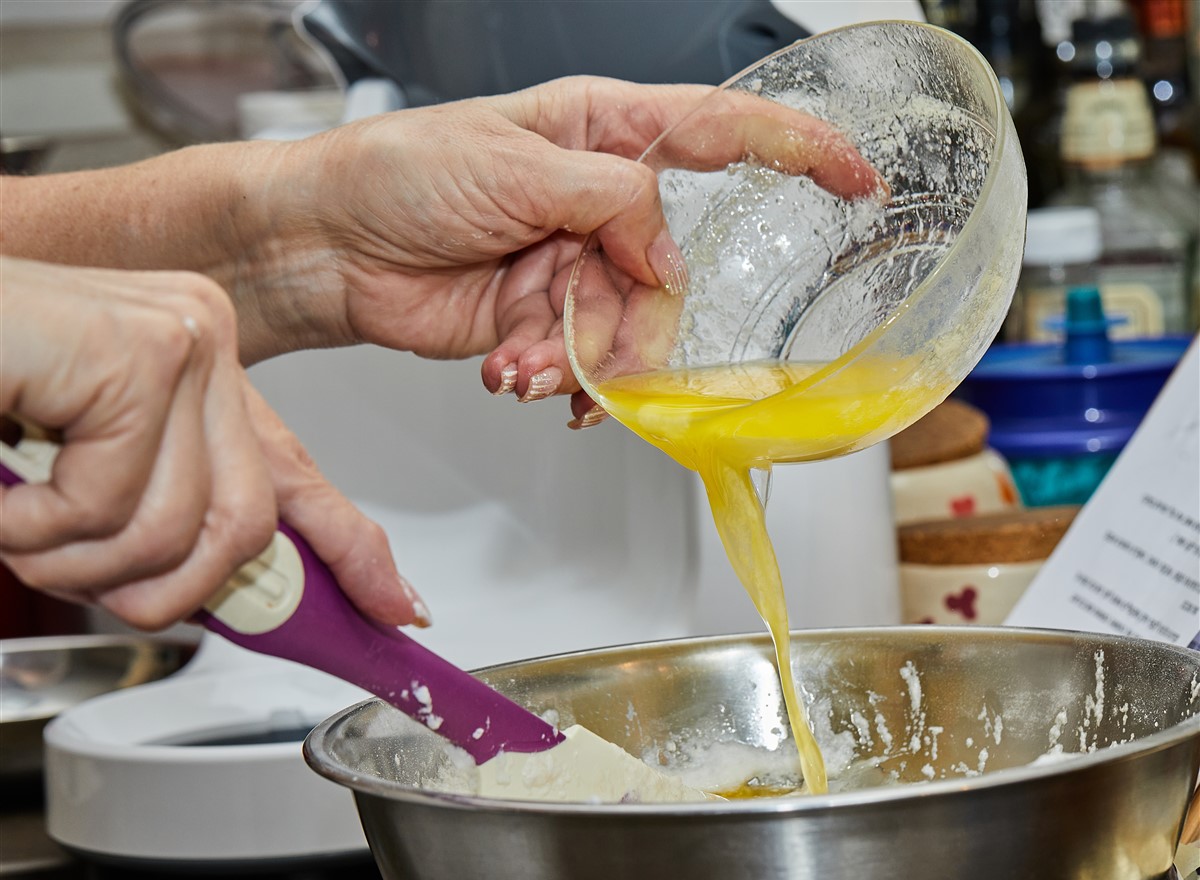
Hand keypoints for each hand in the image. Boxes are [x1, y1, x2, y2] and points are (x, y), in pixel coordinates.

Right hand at [0, 257, 425, 630]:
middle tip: (78, 573)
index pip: (299, 477)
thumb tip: (250, 586)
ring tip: (24, 521)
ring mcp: (175, 339)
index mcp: (199, 367)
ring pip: (175, 530)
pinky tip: (7, 489)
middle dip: (158, 590)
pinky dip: (36, 531)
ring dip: (74, 563)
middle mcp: (203, 340)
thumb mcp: (82, 470)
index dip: (354, 556)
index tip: (398, 614)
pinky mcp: (129, 353)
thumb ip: (169, 509)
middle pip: (246, 528)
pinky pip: (107, 505)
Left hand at [234, 77, 884, 423]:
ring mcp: (571, 263)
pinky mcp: (542, 318)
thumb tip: (666, 253)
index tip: (855, 178)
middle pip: (667, 270)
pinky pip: (582, 360)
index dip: (796, 151)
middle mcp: (595, 200)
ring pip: (626, 329)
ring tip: (518, 362)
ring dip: (578, 359)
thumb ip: (606, 203)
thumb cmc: (398, 174)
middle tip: (577, 334)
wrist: (327, 247)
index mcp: (598, 132)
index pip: (718, 132)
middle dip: (629, 318)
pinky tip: (517, 376)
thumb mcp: (510, 166)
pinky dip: (557, 379)